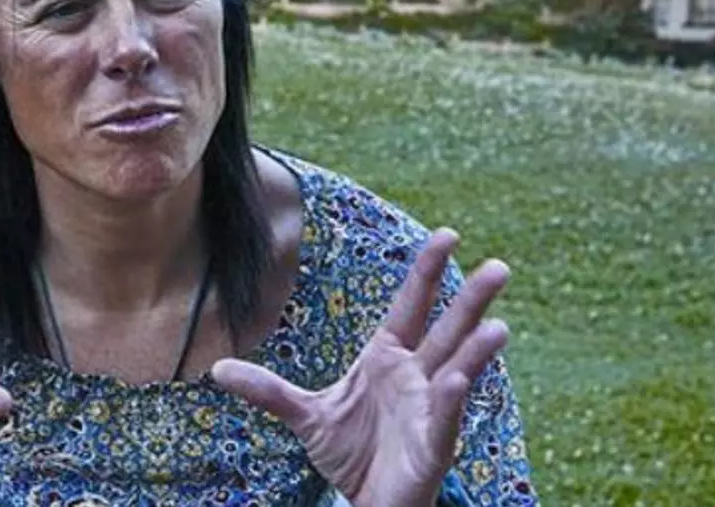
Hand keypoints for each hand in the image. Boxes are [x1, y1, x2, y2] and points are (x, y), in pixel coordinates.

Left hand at [212, 229, 508, 506]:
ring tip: (498, 326)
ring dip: (478, 348)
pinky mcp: (434, 444)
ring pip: (458, 369)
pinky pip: (444, 416)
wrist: (363, 501)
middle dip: (471, 299)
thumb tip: (216, 368)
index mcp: (388, 357)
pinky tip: (457, 378)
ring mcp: (430, 408)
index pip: (411, 306)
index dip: (428, 272)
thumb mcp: (304, 414)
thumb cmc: (349, 452)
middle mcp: (416, 376)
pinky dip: (450, 396)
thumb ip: (266, 389)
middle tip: (498, 266)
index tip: (446, 235)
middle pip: (447, 329)